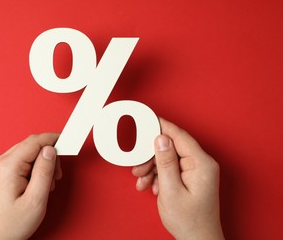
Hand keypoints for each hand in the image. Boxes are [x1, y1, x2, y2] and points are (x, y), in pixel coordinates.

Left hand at [0, 133, 61, 239]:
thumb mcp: (36, 200)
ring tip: (46, 185)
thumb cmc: (11, 225)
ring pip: (26, 153)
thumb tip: (50, 150)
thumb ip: (44, 172)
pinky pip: (20, 161)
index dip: (53, 139)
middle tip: (57, 175)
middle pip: (31, 146)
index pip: (34, 141)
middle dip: (48, 156)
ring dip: (41, 164)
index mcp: (8, 166)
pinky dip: (33, 169)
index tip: (67, 141)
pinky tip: (37, 184)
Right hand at [132, 118, 223, 239]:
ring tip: (142, 182)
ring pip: (168, 158)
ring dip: (152, 168)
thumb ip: (165, 162)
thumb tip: (161, 138)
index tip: (147, 120)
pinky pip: (171, 168)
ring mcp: (196, 170)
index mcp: (201, 163)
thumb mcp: (171, 190)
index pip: (179, 136)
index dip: (161, 126)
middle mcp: (201, 163)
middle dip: (151, 157)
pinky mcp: (190, 176)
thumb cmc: (189, 220)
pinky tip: (151, 186)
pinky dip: (158, 175)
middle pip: (171, 148)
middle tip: (138, 167)